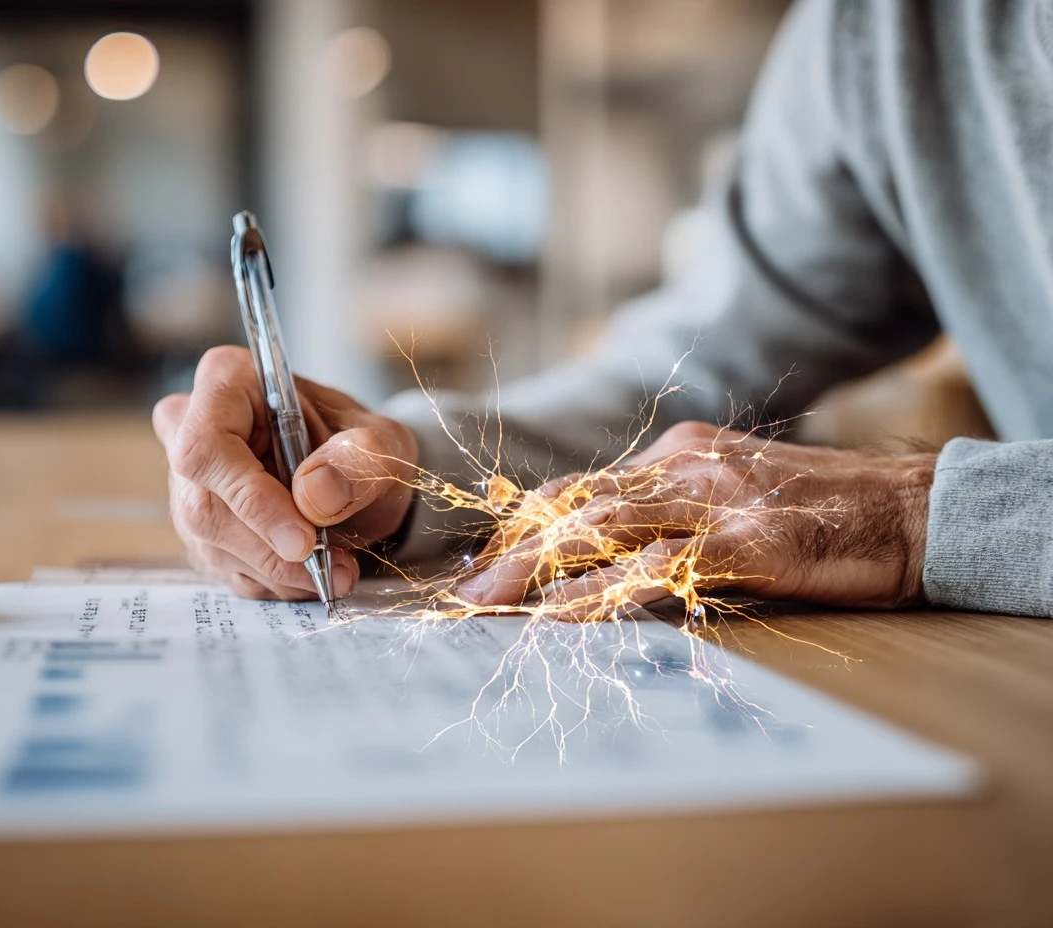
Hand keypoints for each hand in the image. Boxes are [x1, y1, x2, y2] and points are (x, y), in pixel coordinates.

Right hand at [152, 346, 417, 599]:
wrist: (359, 480)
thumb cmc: (363, 449)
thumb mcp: (383, 445)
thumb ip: (357, 461)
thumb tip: (315, 493)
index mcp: (228, 381)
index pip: (207, 445)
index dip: (249, 497)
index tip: (302, 538)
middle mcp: (192, 429)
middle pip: (205, 508)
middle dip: (274, 550)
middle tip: (336, 568)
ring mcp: (188, 485)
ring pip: (214, 547)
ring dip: (282, 572)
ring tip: (337, 569)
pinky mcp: (199, 531)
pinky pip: (226, 571)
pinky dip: (276, 582)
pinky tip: (312, 571)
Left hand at [456, 421, 934, 615]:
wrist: (914, 509)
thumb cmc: (824, 514)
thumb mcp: (736, 498)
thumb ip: (676, 518)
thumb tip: (614, 562)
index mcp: (678, 454)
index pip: (582, 487)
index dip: (526, 526)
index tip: (485, 563)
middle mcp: (684, 464)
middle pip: (575, 502)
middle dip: (512, 548)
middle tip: (463, 592)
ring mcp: (715, 498)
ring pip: (601, 524)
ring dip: (534, 565)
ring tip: (487, 603)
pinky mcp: (748, 539)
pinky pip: (656, 566)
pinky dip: (600, 592)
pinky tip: (561, 617)